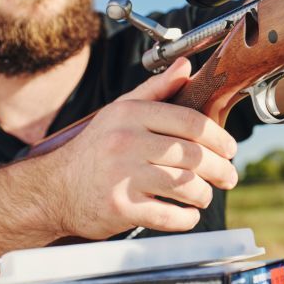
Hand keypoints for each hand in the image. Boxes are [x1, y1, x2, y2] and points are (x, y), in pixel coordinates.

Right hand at [48, 58, 239, 238]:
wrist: (53, 189)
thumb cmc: (94, 149)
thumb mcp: (120, 111)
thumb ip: (156, 89)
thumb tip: (185, 65)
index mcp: (131, 115)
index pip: (190, 122)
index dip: (219, 137)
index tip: (230, 149)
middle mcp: (126, 142)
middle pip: (193, 155)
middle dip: (220, 168)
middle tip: (228, 176)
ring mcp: (122, 176)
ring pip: (185, 185)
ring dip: (204, 193)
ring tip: (206, 194)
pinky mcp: (120, 208)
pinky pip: (167, 215)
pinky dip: (185, 218)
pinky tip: (187, 213)